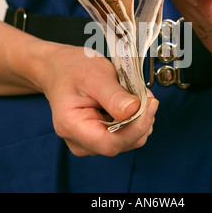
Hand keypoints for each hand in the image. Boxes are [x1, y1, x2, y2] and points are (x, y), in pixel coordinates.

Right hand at [38, 43, 157, 156]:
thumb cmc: (72, 70)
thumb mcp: (94, 75)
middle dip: (141, 119)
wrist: (61, 69)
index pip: (110, 143)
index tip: (150, 104)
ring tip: (132, 94)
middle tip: (145, 93)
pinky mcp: (101, 137)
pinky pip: (127, 134)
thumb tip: (133, 110)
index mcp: (72, 126)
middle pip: (123, 143)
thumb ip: (113, 95)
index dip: (136, 128)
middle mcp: (80, 141)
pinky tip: (128, 102)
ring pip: (129, 140)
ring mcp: (91, 142)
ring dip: (139, 118)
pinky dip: (134, 118)